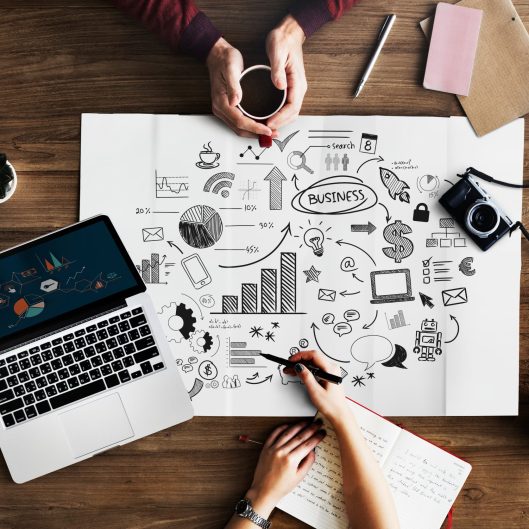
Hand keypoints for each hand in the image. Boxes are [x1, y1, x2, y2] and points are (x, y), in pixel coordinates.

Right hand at [206, 38, 272, 137]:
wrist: (218, 55)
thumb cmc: (225, 60)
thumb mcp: (231, 68)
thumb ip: (233, 85)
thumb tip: (235, 101)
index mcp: (221, 102)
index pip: (240, 121)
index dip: (255, 128)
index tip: (267, 129)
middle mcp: (221, 109)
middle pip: (240, 129)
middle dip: (256, 134)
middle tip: (272, 134)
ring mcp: (224, 110)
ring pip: (239, 128)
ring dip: (254, 133)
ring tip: (270, 132)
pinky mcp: (228, 108)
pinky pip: (239, 123)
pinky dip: (251, 127)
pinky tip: (261, 125)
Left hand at [246, 420, 325, 511]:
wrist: (264, 490)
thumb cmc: (281, 487)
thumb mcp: (299, 477)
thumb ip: (308, 462)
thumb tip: (313, 450)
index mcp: (291, 460)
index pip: (307, 444)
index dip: (316, 437)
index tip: (322, 433)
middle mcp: (282, 452)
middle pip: (300, 436)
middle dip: (311, 429)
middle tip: (318, 424)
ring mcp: (273, 448)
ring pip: (288, 432)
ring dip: (298, 425)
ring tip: (306, 422)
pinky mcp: (266, 447)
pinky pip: (274, 434)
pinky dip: (282, 428)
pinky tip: (289, 425)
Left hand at [265, 15, 306, 130]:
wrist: (289, 33)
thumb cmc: (283, 40)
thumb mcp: (277, 52)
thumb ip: (278, 70)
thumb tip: (279, 86)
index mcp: (298, 82)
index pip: (292, 107)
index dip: (281, 118)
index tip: (269, 123)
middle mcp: (299, 88)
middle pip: (293, 114)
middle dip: (280, 124)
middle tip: (265, 129)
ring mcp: (295, 89)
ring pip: (290, 113)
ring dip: (280, 122)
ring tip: (266, 127)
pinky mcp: (290, 88)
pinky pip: (287, 107)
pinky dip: (280, 115)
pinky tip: (270, 117)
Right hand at [284, 350, 350, 424]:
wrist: (339, 414)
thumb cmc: (331, 405)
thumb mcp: (315, 392)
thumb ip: (306, 377)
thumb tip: (299, 366)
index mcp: (331, 370)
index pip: (314, 355)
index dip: (300, 356)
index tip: (291, 360)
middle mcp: (332, 368)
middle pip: (313, 357)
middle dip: (299, 360)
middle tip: (289, 366)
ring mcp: (331, 371)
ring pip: (313, 362)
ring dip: (302, 365)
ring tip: (291, 370)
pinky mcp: (328, 375)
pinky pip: (316, 367)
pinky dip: (307, 369)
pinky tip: (300, 372)